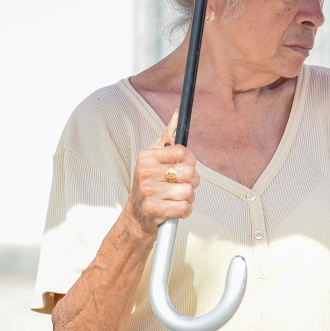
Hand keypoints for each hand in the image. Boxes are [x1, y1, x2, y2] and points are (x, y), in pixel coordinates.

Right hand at [125, 111, 200, 235]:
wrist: (137, 217)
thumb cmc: (150, 184)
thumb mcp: (154, 158)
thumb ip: (168, 136)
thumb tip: (179, 113)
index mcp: (147, 157)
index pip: (182, 151)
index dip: (190, 161)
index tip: (186, 167)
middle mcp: (145, 172)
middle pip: (189, 172)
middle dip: (193, 181)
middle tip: (182, 185)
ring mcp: (148, 191)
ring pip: (189, 191)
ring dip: (188, 198)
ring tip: (176, 198)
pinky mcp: (153, 210)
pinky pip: (184, 207)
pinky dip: (185, 211)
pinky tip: (176, 209)